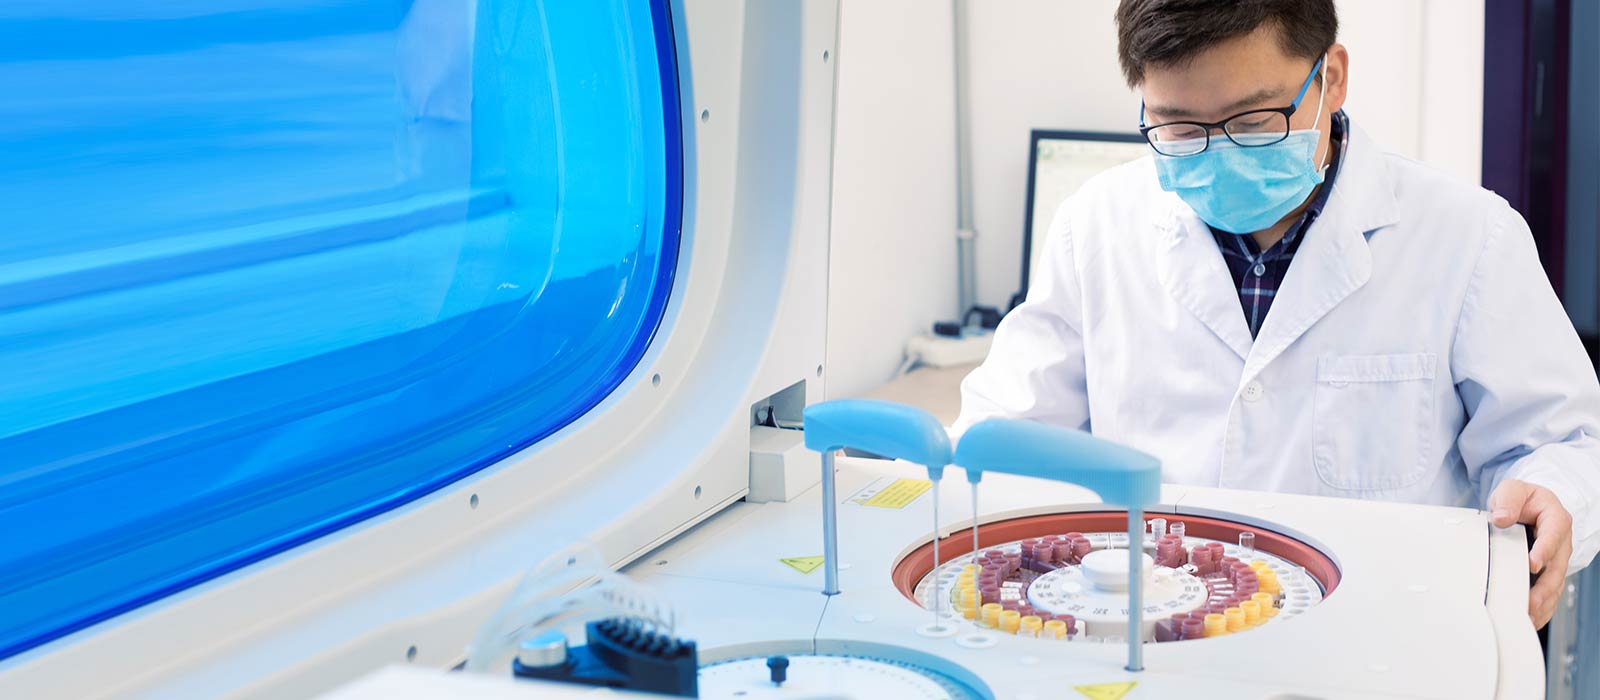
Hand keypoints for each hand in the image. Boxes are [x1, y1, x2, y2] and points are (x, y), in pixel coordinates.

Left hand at [1489, 479, 1572, 628]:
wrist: (1527, 507)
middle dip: (1545, 587)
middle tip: (1530, 601)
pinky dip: (1543, 608)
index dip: (1544, 551)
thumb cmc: (1522, 499)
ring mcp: (1557, 560)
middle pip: (1557, 568)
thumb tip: (1501, 519)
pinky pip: (1550, 593)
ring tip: (1528, 615)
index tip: (1533, 564)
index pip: (1553, 536)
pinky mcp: (1549, 573)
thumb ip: (1508, 500)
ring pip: (1555, 584)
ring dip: (1543, 602)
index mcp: (1556, 520)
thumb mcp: (1513, 489)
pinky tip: (1531, 619)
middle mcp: (1561, 543)